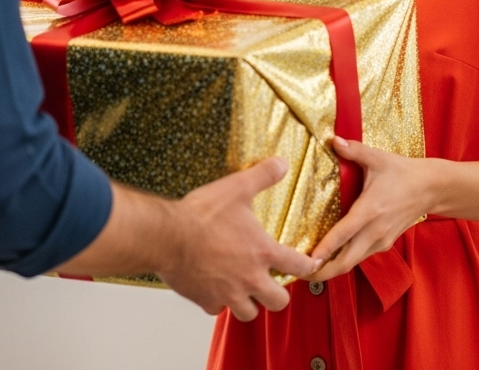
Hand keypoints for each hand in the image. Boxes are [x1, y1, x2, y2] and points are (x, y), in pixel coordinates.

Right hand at [158, 157, 320, 320]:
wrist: (167, 236)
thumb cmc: (200, 215)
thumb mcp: (236, 188)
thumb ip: (262, 176)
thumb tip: (281, 164)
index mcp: (262, 252)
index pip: (298, 266)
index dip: (308, 265)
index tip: (310, 264)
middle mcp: (249, 278)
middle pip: (279, 302)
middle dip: (278, 295)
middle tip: (272, 284)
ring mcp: (228, 292)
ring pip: (249, 313)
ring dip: (249, 303)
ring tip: (245, 291)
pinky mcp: (206, 300)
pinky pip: (217, 310)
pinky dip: (218, 303)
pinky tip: (214, 290)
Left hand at [308, 137, 430, 281]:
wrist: (432, 188)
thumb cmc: (403, 172)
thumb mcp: (378, 158)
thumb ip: (354, 150)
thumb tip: (333, 139)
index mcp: (370, 210)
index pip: (343, 234)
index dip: (325, 249)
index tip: (307, 260)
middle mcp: (375, 230)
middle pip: (346, 261)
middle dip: (322, 271)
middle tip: (297, 274)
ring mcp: (381, 240)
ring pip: (352, 263)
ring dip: (330, 270)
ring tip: (307, 271)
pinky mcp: (384, 243)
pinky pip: (360, 257)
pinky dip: (343, 262)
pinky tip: (327, 260)